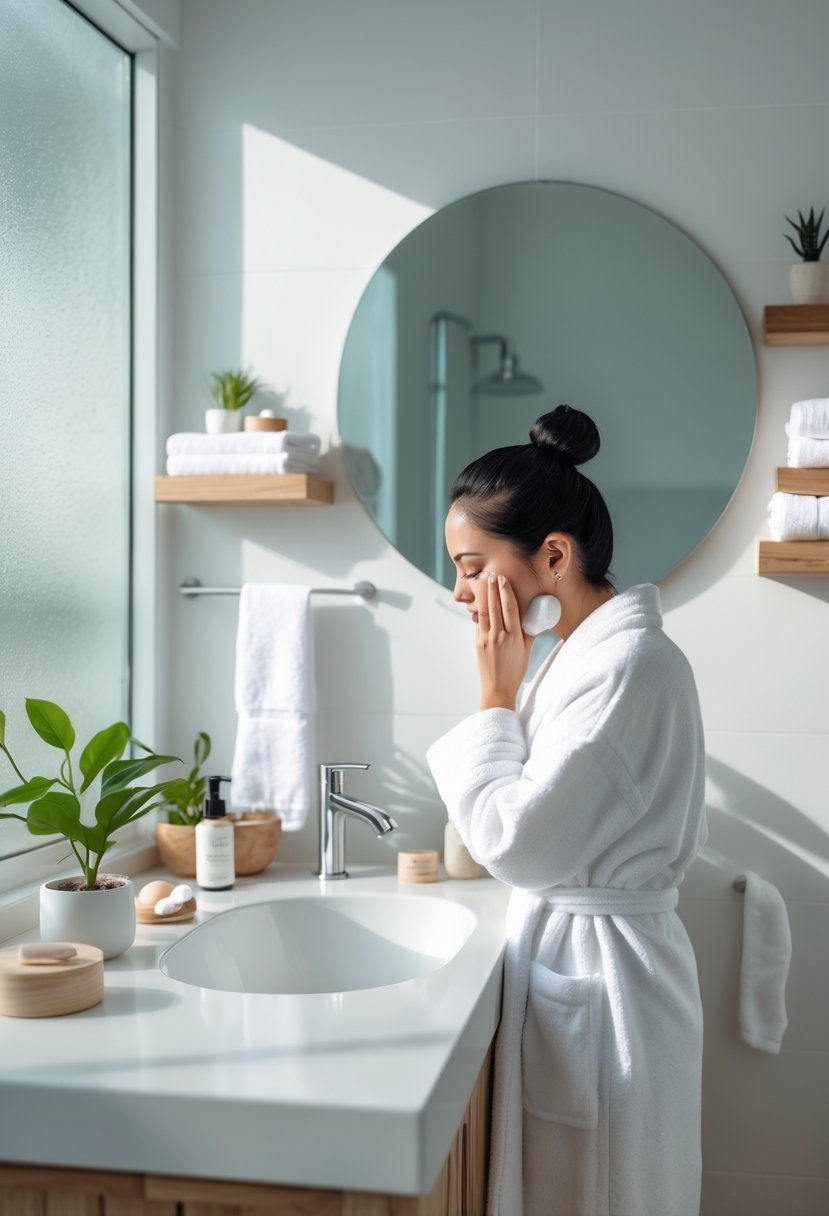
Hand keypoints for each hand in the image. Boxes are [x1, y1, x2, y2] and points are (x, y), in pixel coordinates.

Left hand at [475, 575, 533, 710]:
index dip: (506, 592)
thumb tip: (532, 620)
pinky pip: (479, 624)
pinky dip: (480, 612)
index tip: (503, 581)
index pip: (510, 609)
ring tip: (484, 582)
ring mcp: (487, 639)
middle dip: (493, 589)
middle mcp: (500, 636)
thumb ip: (528, 634)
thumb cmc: (515, 672)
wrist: (498, 689)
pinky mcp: (478, 643)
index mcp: (514, 637)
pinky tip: (480, 602)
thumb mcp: (526, 651)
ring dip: (485, 596)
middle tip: (492, 575)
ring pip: (485, 612)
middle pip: (496, 607)